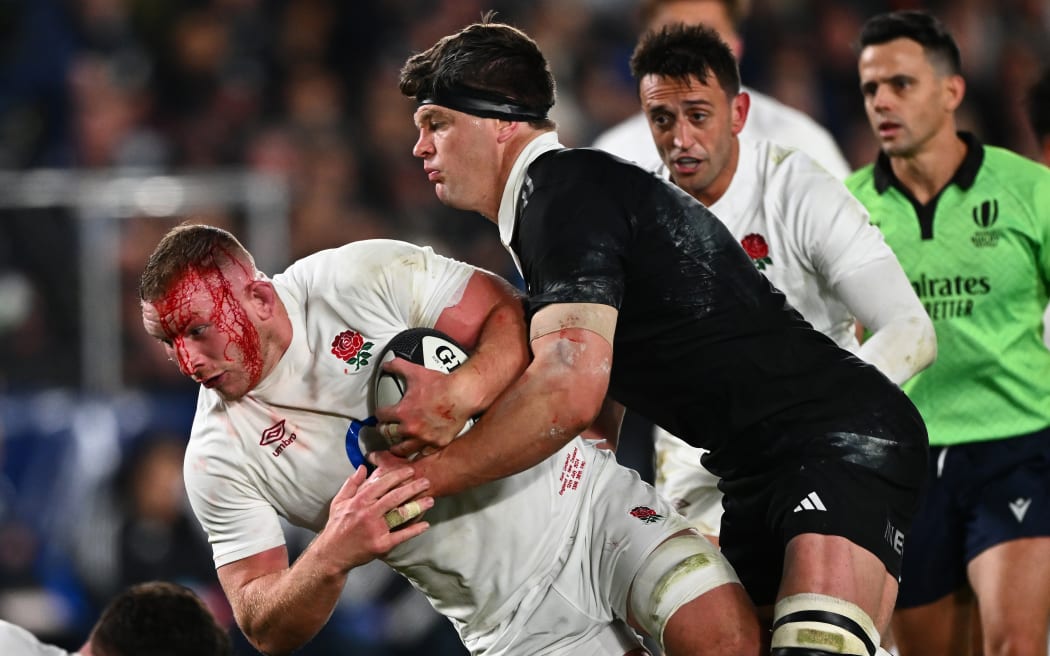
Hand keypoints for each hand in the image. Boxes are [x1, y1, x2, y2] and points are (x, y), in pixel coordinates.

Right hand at [318, 465, 432, 569]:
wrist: (331, 555)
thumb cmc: (336, 526)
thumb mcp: (339, 502)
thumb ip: (351, 484)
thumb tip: (363, 467)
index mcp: (359, 501)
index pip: (381, 484)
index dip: (397, 476)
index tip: (410, 471)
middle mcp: (368, 513)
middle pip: (394, 497)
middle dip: (412, 487)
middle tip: (427, 481)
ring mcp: (375, 529)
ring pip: (400, 514)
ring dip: (417, 506)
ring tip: (431, 500)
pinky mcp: (381, 545)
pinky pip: (401, 536)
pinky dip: (414, 530)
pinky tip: (426, 525)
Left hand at [375, 357, 476, 457]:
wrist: (462, 394)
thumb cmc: (441, 384)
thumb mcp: (416, 372)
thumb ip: (398, 366)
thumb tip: (387, 364)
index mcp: (402, 412)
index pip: (381, 416)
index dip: (380, 413)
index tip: (381, 414)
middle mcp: (411, 428)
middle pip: (388, 434)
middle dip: (385, 430)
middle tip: (385, 429)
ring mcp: (424, 438)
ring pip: (403, 449)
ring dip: (398, 446)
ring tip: (396, 445)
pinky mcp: (437, 443)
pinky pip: (423, 453)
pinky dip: (419, 452)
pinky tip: (416, 451)